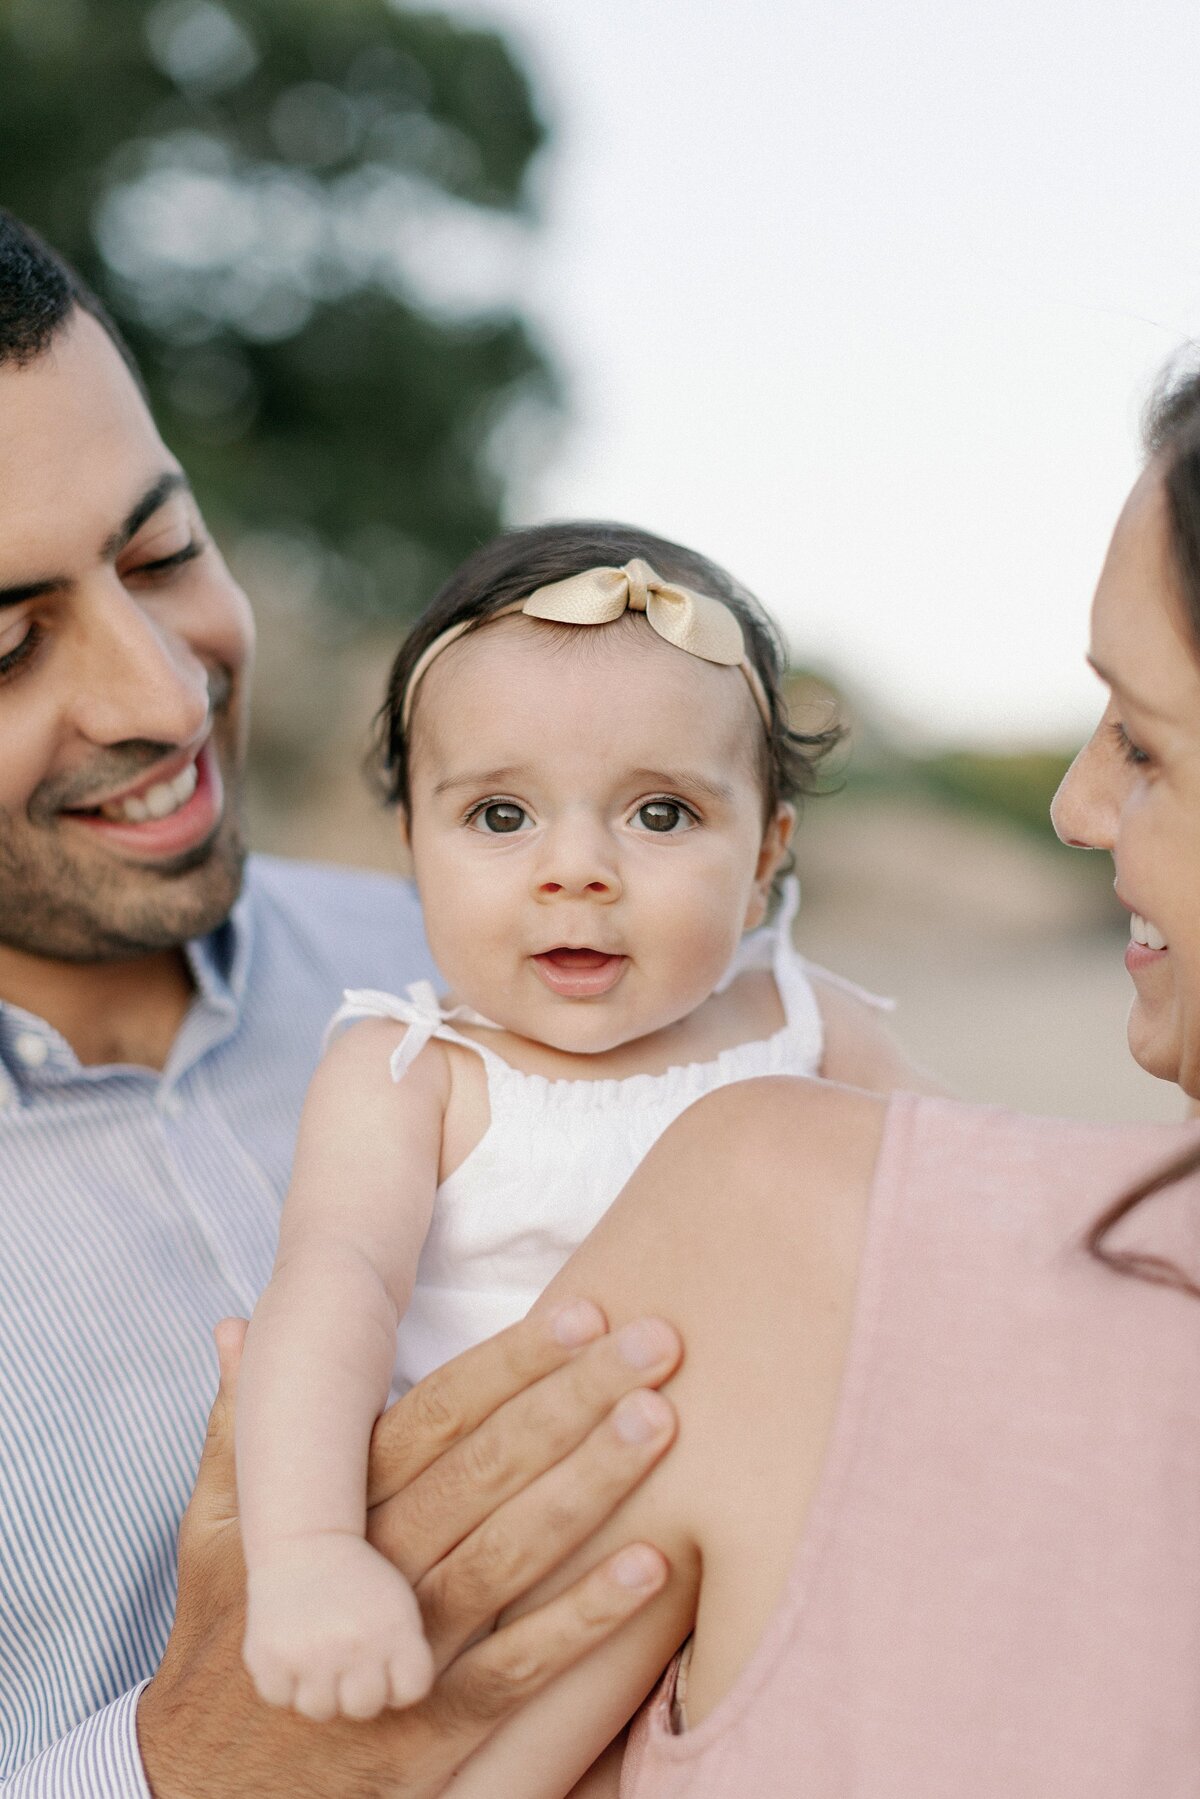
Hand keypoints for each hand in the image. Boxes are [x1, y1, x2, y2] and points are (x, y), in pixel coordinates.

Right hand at [138, 1304, 679, 1798]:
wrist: (210, 1790)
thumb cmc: (223, 1646)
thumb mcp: (210, 1534)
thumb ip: (237, 1429)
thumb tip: (233, 1327)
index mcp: (336, 1511)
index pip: (437, 1415)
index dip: (512, 1360)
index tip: (582, 1311)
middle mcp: (377, 1567)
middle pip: (491, 1466)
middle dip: (576, 1397)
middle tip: (655, 1342)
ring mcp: (408, 1646)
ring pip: (513, 1550)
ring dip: (591, 1483)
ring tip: (658, 1422)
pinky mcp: (435, 1724)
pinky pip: (522, 1665)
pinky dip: (587, 1616)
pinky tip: (650, 1566)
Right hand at [244, 1533, 432, 1720]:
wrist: (306, 1540)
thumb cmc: (358, 1581)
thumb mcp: (399, 1604)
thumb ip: (405, 1654)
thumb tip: (390, 1704)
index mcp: (395, 1628)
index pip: (410, 1691)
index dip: (398, 1682)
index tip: (385, 1661)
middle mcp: (354, 1644)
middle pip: (364, 1707)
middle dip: (357, 1690)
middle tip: (346, 1660)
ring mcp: (309, 1652)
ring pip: (319, 1709)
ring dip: (318, 1688)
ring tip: (317, 1652)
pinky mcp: (268, 1656)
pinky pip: (279, 1697)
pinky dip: (283, 1680)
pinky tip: (290, 1647)